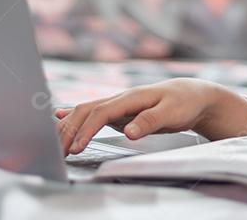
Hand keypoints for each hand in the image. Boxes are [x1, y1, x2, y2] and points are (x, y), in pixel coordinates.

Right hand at [55, 78, 246, 154]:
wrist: (193, 94)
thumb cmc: (184, 102)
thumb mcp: (172, 112)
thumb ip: (150, 121)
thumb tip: (129, 132)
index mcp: (130, 98)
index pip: (99, 113)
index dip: (85, 131)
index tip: (76, 149)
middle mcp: (119, 99)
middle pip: (84, 111)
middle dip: (68, 130)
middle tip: (56, 152)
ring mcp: (117, 105)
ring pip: (84, 111)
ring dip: (67, 125)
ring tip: (53, 142)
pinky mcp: (119, 112)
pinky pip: (91, 113)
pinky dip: (73, 115)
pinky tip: (58, 116)